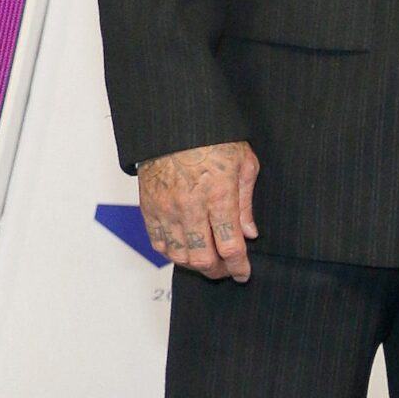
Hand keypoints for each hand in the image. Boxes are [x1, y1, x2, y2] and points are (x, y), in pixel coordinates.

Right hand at [139, 141, 259, 282]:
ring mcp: (167, 209)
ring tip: (207, 261)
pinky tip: (185, 249)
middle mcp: (191, 206)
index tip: (243, 273)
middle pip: (203, 258)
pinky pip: (158, 243)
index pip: (230, 247)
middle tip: (227, 269)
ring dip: (195, 265)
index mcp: (219, 196)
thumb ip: (246, 203)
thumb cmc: (213, 138)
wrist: (175, 124)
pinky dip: (172, 253)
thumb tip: (249, 232)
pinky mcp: (149, 207)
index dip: (239, 266)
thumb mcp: (244, 164)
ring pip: (179, 256)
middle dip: (218, 271)